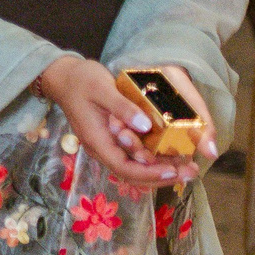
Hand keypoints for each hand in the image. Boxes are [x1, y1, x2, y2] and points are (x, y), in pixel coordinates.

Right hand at [34, 55, 203, 188]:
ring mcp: (106, 145)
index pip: (124, 168)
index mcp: (97, 140)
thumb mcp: (102, 88)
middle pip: (131, 175)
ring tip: (187, 166)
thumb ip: (123, 107)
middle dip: (161, 177)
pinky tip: (170, 155)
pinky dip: (153, 161)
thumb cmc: (80, 80)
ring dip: (160, 171)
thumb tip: (146, 126)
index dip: (150, 173)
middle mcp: (101, 149)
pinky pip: (133, 158)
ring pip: (134, 169)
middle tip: (191, 172)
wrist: (62, 77)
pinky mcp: (112, 140)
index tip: (174, 170)